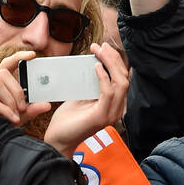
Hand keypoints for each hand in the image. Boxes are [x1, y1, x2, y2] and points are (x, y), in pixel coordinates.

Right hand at [0, 49, 50, 129]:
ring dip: (10, 100)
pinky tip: (13, 119)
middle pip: (2, 74)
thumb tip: (47, 105)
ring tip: (16, 114)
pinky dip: (5, 110)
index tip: (33, 56)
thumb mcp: (16, 116)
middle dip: (17, 91)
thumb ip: (30, 110)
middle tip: (24, 107)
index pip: (6, 65)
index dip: (19, 57)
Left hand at [43, 43, 129, 157]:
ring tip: (98, 52)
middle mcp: (116, 109)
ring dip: (110, 63)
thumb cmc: (69, 119)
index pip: (122, 77)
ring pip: (120, 83)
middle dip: (114, 58)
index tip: (102, 47)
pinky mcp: (101, 117)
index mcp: (114, 103)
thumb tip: (93, 63)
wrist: (59, 139)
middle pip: (124, 77)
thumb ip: (90, 83)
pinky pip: (108, 92)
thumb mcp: (81, 95)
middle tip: (101, 46)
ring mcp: (111, 114)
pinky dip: (104, 77)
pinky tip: (96, 67)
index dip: (115, 60)